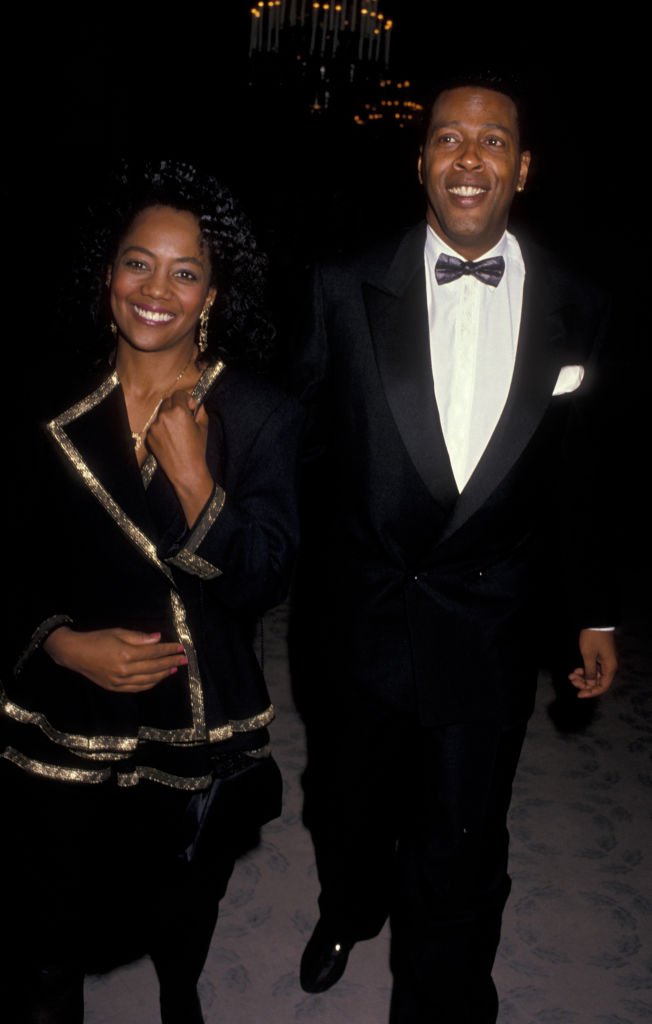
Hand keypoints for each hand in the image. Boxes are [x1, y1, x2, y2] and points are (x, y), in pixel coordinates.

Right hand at [43, 626, 187, 692]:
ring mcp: (120, 681)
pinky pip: (138, 688)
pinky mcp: (116, 688)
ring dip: (164, 674)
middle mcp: (125, 670)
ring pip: (149, 680)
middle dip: (171, 662)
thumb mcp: (118, 632)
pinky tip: (158, 678)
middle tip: (184, 659)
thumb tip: (158, 639)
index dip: (168, 650)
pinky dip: (151, 683)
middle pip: (154, 667)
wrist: (75, 653)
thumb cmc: (97, 639)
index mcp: (126, 654)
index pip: (154, 653)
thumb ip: (139, 637)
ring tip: (174, 668)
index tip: (180, 648)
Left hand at [146, 391, 213, 525]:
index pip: (178, 394)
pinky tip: (170, 440)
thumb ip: (200, 411)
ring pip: (160, 415)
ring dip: (168, 418)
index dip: (185, 399)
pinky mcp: (149, 437)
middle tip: (183, 418)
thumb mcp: (203, 428)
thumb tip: (197, 404)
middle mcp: (164, 416)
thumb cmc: (197, 449)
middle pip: (167, 402)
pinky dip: (161, 430)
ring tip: (176, 432)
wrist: (186, 470)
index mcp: (179, 411)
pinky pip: (155, 427)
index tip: (190, 407)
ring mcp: (154, 427)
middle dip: (175, 407)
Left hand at [568, 629, 617, 698]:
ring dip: (582, 677)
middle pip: (597, 682)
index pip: (602, 686)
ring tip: (571, 675)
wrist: (596, 622)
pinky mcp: (600, 658)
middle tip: (571, 680)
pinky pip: (593, 669)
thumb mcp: (588, 656)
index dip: (591, 692)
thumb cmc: (593, 639)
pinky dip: (584, 671)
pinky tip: (576, 670)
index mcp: (610, 668)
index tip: (578, 694)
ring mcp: (605, 662)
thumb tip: (590, 685)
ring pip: (594, 676)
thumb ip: (589, 672)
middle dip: (584, 683)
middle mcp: (609, 667)